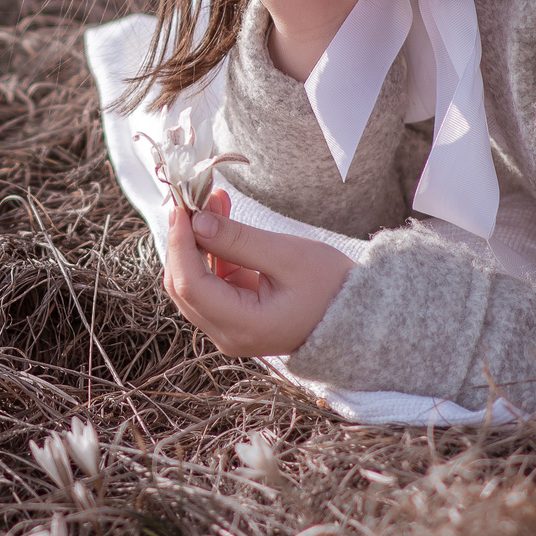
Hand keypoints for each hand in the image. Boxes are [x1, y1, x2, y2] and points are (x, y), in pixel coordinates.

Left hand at [163, 191, 354, 357]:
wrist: (356, 316)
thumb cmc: (331, 287)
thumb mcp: (287, 255)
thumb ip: (239, 240)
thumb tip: (196, 222)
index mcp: (244, 326)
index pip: (190, 284)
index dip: (179, 243)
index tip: (180, 207)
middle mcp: (229, 336)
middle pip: (184, 286)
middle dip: (185, 240)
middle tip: (193, 199)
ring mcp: (229, 330)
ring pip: (194, 283)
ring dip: (198, 242)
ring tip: (213, 201)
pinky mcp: (234, 318)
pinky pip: (210, 283)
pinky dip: (212, 252)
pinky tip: (220, 219)